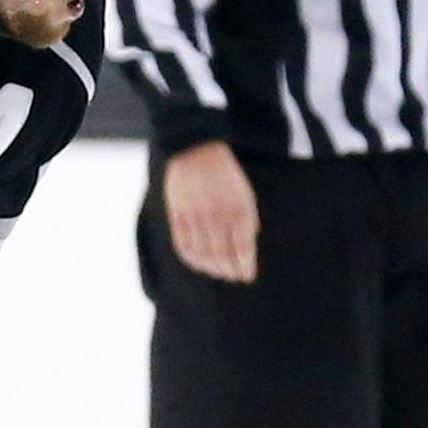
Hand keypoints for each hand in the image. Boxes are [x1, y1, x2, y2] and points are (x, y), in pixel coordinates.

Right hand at [163, 140, 258, 283]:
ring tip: (217, 271)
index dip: (245, 268)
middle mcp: (218, 217)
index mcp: (239, 211)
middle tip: (233, 276)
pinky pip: (183, 245)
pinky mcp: (178, 215)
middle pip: (223, 257)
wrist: (197, 150)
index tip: (246, 277)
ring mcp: (196, 217)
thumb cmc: (226, 175)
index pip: (243, 250)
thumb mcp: (246, 196)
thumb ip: (248, 222)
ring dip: (211, 268)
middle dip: (229, 271)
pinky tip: (198, 262)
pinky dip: (191, 259)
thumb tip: (246, 250)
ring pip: (203, 255)